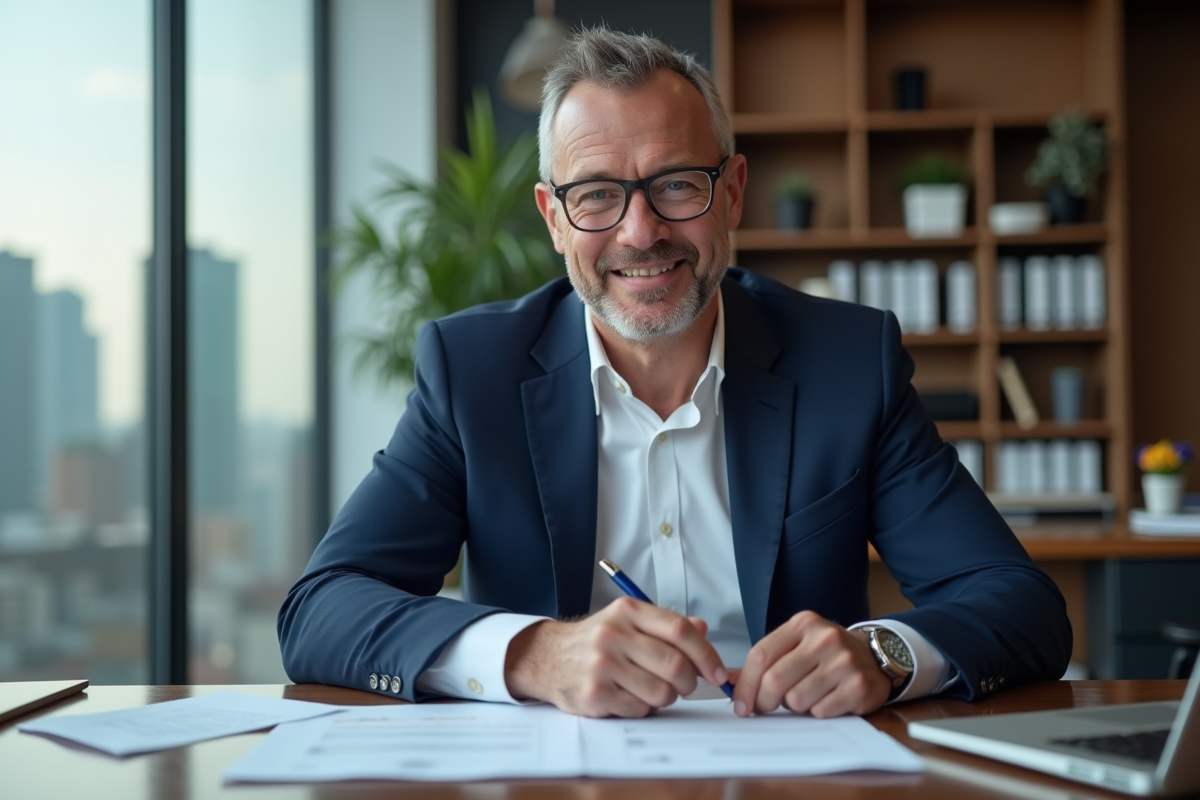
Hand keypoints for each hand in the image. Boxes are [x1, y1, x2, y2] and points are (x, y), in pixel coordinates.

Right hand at [503, 597, 729, 717]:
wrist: (547, 657)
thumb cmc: (595, 641)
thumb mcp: (627, 622)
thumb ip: (665, 626)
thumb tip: (703, 630)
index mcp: (628, 611)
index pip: (680, 630)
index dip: (706, 654)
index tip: (717, 672)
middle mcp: (614, 634)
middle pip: (675, 664)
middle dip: (689, 682)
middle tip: (684, 686)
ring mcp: (602, 664)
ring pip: (661, 692)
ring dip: (665, 698)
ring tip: (651, 690)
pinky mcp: (594, 693)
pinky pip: (639, 709)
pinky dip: (643, 708)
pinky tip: (629, 697)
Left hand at [732, 610, 891, 718]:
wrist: (874, 656)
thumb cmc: (826, 652)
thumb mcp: (796, 644)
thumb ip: (765, 660)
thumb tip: (727, 680)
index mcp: (803, 624)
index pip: (761, 655)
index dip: (745, 684)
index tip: (740, 705)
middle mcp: (824, 639)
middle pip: (775, 680)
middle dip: (764, 701)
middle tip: (766, 707)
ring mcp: (843, 662)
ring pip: (796, 700)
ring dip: (794, 706)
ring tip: (806, 695)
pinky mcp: (858, 687)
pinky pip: (820, 712)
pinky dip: (817, 712)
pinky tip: (826, 699)